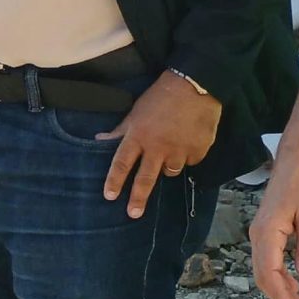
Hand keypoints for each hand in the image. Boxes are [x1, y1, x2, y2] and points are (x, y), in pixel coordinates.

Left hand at [100, 73, 220, 218]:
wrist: (196, 84)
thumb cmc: (161, 96)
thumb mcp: (136, 110)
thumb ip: (120, 129)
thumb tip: (99, 140)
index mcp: (139, 136)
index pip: (122, 163)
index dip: (114, 181)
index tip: (109, 196)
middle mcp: (157, 147)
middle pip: (145, 178)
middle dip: (138, 198)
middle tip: (133, 214)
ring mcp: (179, 150)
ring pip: (171, 170)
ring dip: (168, 165)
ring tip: (171, 148)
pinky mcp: (198, 150)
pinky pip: (191, 161)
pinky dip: (188, 155)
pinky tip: (189, 140)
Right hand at [248, 152, 298, 298]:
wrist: (294, 162)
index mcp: (267, 233)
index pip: (269, 273)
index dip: (281, 295)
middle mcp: (257, 235)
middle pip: (262, 275)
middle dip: (279, 297)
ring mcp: (258, 233)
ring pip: (263, 269)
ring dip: (279, 287)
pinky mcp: (264, 231)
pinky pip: (267, 259)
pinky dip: (278, 274)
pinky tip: (293, 282)